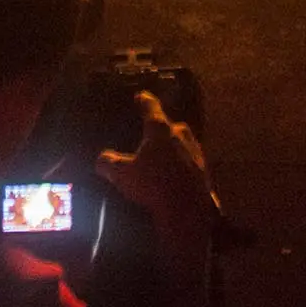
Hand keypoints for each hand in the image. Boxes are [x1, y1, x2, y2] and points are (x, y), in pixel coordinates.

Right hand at [96, 92, 214, 250]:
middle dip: (161, 129)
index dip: (144, 100)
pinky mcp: (205, 170)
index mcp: (160, 128)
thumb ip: (109, 164)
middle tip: (151, 136)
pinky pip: (191, 161)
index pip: (150, 107)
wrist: (190, 210)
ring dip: (174, 147)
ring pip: (183, 143)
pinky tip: (176, 177)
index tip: (140, 96)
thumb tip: (100, 160)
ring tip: (163, 159)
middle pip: (170, 125)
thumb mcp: (123, 175)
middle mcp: (180, 134)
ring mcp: (196, 151)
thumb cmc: (154, 184)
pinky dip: (183, 165)